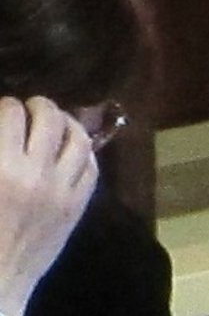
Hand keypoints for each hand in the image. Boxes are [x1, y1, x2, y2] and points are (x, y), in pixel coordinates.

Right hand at [0, 96, 98, 315]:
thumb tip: (4, 126)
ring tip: (56, 124)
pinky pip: (92, 169)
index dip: (5, 106)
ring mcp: (63, 192)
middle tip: (30, 111)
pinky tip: (72, 151)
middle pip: (50, 118)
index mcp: (2, 167)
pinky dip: (84, 153)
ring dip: (67, 124)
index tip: (2, 113)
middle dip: (38, 106)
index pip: (11, 112)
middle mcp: (38, 174)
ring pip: (79, 140)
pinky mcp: (77, 209)